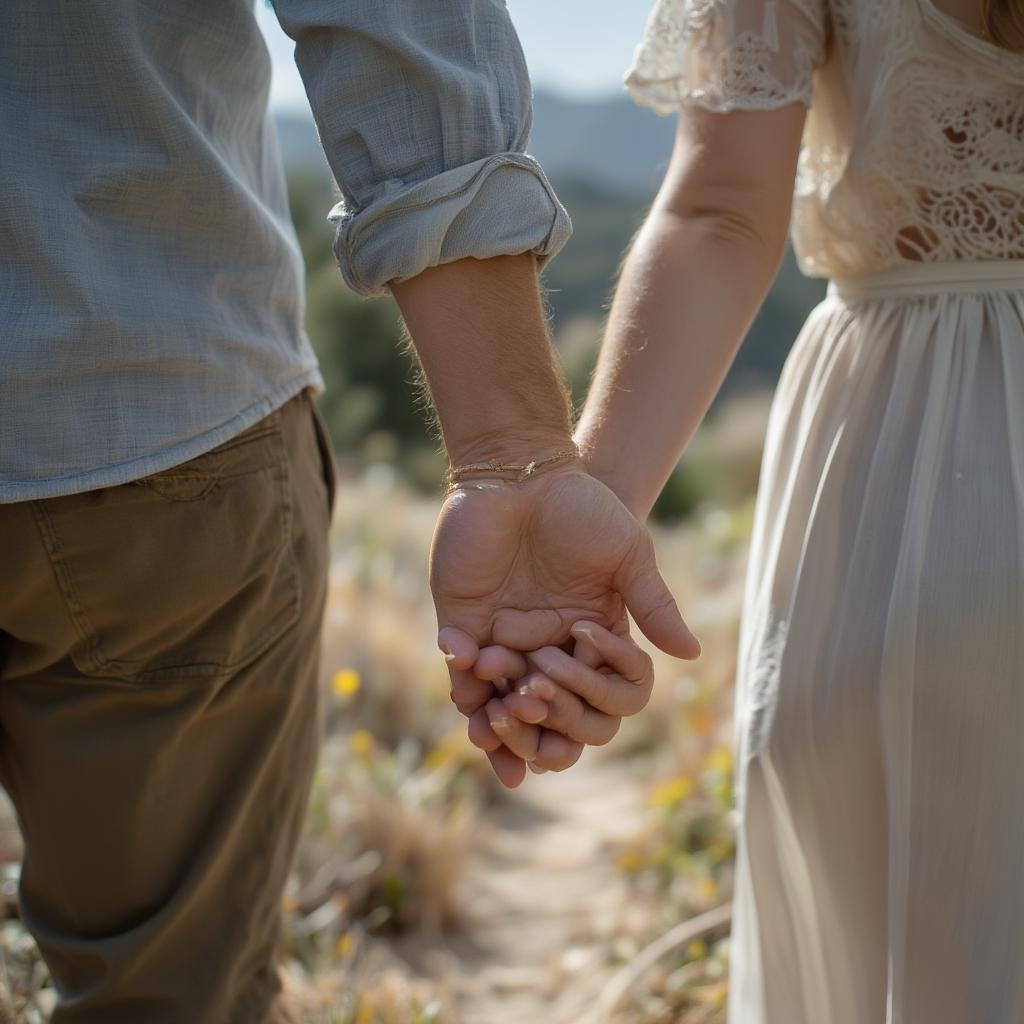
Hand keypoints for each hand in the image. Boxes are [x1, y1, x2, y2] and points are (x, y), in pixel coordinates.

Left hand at [431, 466, 698, 784]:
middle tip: (532, 697)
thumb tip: (692, 654)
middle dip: (542, 717)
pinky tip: (470, 660)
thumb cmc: (582, 508)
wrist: (522, 472)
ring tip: (497, 713)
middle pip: (548, 711)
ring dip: (499, 718)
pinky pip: (461, 672)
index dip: (591, 697)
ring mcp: (503, 639)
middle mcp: (547, 647)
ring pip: (501, 706)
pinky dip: (463, 680)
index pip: (595, 694)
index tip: (582, 656)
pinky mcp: (464, 624)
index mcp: (589, 637)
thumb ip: (654, 605)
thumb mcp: (627, 554)